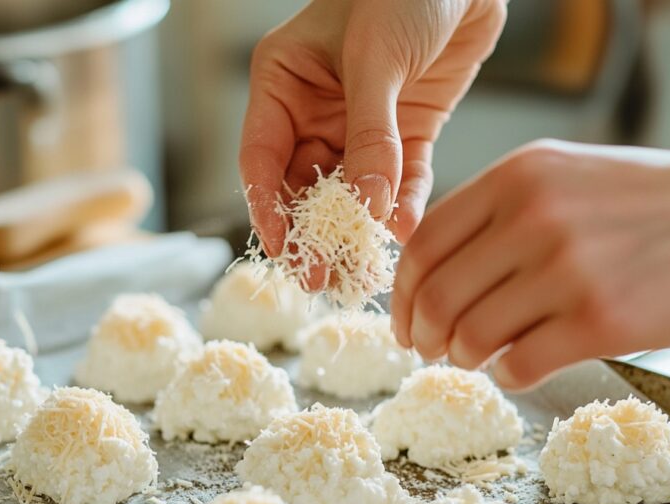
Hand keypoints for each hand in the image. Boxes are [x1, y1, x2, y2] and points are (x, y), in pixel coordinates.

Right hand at [239, 0, 506, 288]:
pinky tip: (402, 232)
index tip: (283, 250)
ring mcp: (361, 124)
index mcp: (283, 84)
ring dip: (357, 231)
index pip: (262, 158)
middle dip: (314, 234)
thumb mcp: (376, 59)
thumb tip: (367, 207)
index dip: (268, 208)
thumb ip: (370, 134)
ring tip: (362, 275)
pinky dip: (402, 205)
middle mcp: (315, 109)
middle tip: (322, 279)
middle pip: (304, 186)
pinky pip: (399, 179)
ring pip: (351, 192)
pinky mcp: (407, 131)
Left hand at [390, 139, 669, 389]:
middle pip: (437, 296)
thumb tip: (426, 269)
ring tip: (478, 357)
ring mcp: (568, 270)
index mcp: (516, 178)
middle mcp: (534, 217)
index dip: (401, 294)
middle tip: (431, 350)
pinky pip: (519, 366)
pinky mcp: (602, 321)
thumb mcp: (561, 176)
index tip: (404, 321)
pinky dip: (508, 376)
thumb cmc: (644, 203)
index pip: (423, 245)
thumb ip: (493, 212)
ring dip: (464, 358)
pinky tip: (521, 367)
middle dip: (423, 335)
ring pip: (471, 336)